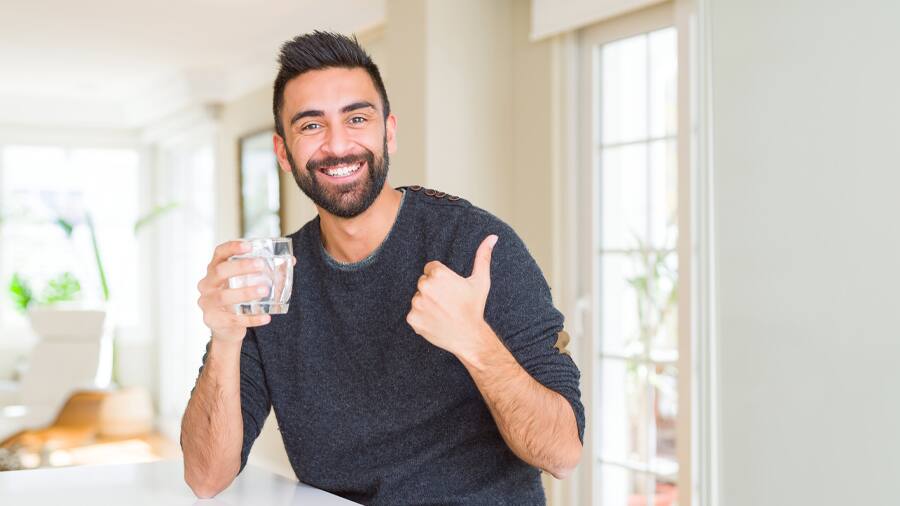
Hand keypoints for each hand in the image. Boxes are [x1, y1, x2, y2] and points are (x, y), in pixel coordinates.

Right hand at [196, 240, 281, 341]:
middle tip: (261, 265)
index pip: (219, 253)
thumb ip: (262, 272)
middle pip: (220, 271)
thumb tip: (291, 261)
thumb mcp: (243, 283)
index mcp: (214, 270)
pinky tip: (266, 317)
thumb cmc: (236, 298)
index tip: (249, 246)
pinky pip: (234, 319)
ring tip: (264, 289)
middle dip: (241, 267)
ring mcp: (208, 303)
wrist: (225, 328)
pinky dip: (252, 318)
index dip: (232, 247)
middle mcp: (207, 284)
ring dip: (246, 292)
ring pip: (225, 296)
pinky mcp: (214, 320)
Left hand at [406, 234, 498, 358]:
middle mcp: (425, 286)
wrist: (469, 337)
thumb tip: (492, 237)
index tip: (451, 290)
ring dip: (426, 303)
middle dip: (433, 290)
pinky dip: (422, 317)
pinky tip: (435, 321)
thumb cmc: (475, 307)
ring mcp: (417, 303)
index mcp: (438, 274)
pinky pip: (413, 313)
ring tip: (442, 312)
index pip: (430, 269)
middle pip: (423, 282)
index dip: (442, 279)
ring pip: (418, 298)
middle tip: (448, 302)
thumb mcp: (481, 281)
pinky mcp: (412, 318)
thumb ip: (483, 256)